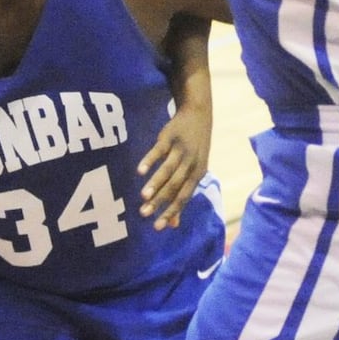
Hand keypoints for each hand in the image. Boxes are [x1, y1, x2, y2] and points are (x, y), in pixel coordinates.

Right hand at [137, 102, 208, 228]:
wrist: (199, 113)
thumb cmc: (194, 148)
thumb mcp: (193, 170)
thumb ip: (182, 196)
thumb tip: (173, 224)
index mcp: (198, 174)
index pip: (184, 198)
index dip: (171, 212)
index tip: (157, 227)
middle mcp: (191, 163)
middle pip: (174, 186)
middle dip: (159, 201)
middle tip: (144, 214)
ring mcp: (181, 149)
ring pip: (168, 170)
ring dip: (155, 184)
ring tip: (142, 197)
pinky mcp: (170, 137)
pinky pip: (159, 151)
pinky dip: (150, 161)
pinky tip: (140, 171)